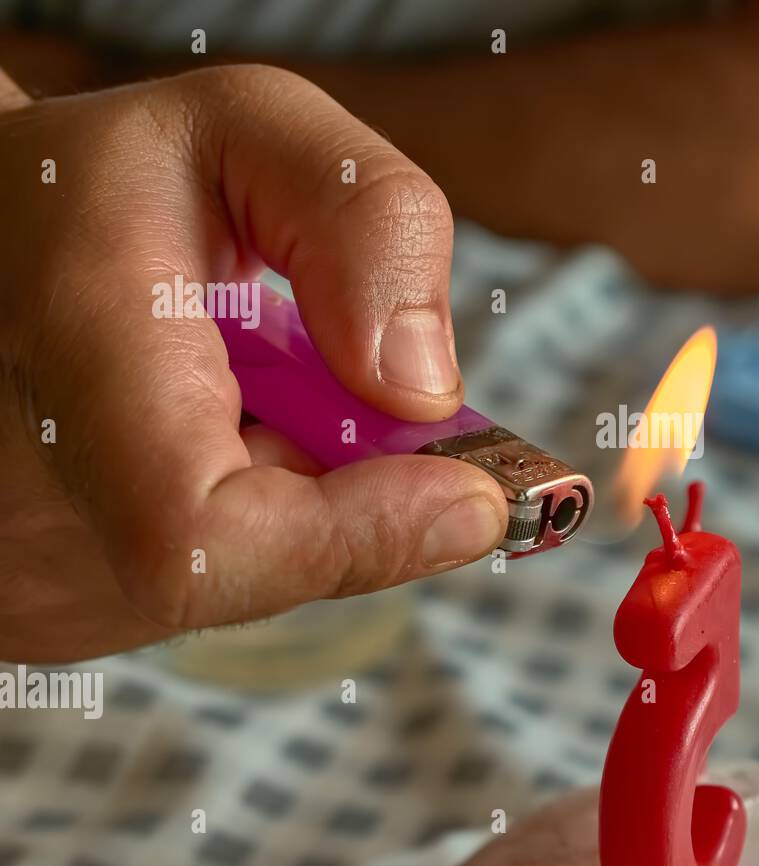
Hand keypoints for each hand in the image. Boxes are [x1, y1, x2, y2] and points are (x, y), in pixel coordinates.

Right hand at [0, 65, 506, 661]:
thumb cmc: (101, 182)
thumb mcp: (242, 128)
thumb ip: (360, 219)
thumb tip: (421, 390)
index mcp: (70, 355)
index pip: (203, 540)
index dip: (360, 538)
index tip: (472, 492)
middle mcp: (30, 497)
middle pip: (269, 569)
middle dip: (361, 494)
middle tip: (347, 385)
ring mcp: (38, 570)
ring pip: (258, 583)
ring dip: (314, 500)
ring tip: (258, 392)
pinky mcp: (59, 602)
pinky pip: (223, 584)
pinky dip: (270, 516)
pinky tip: (227, 437)